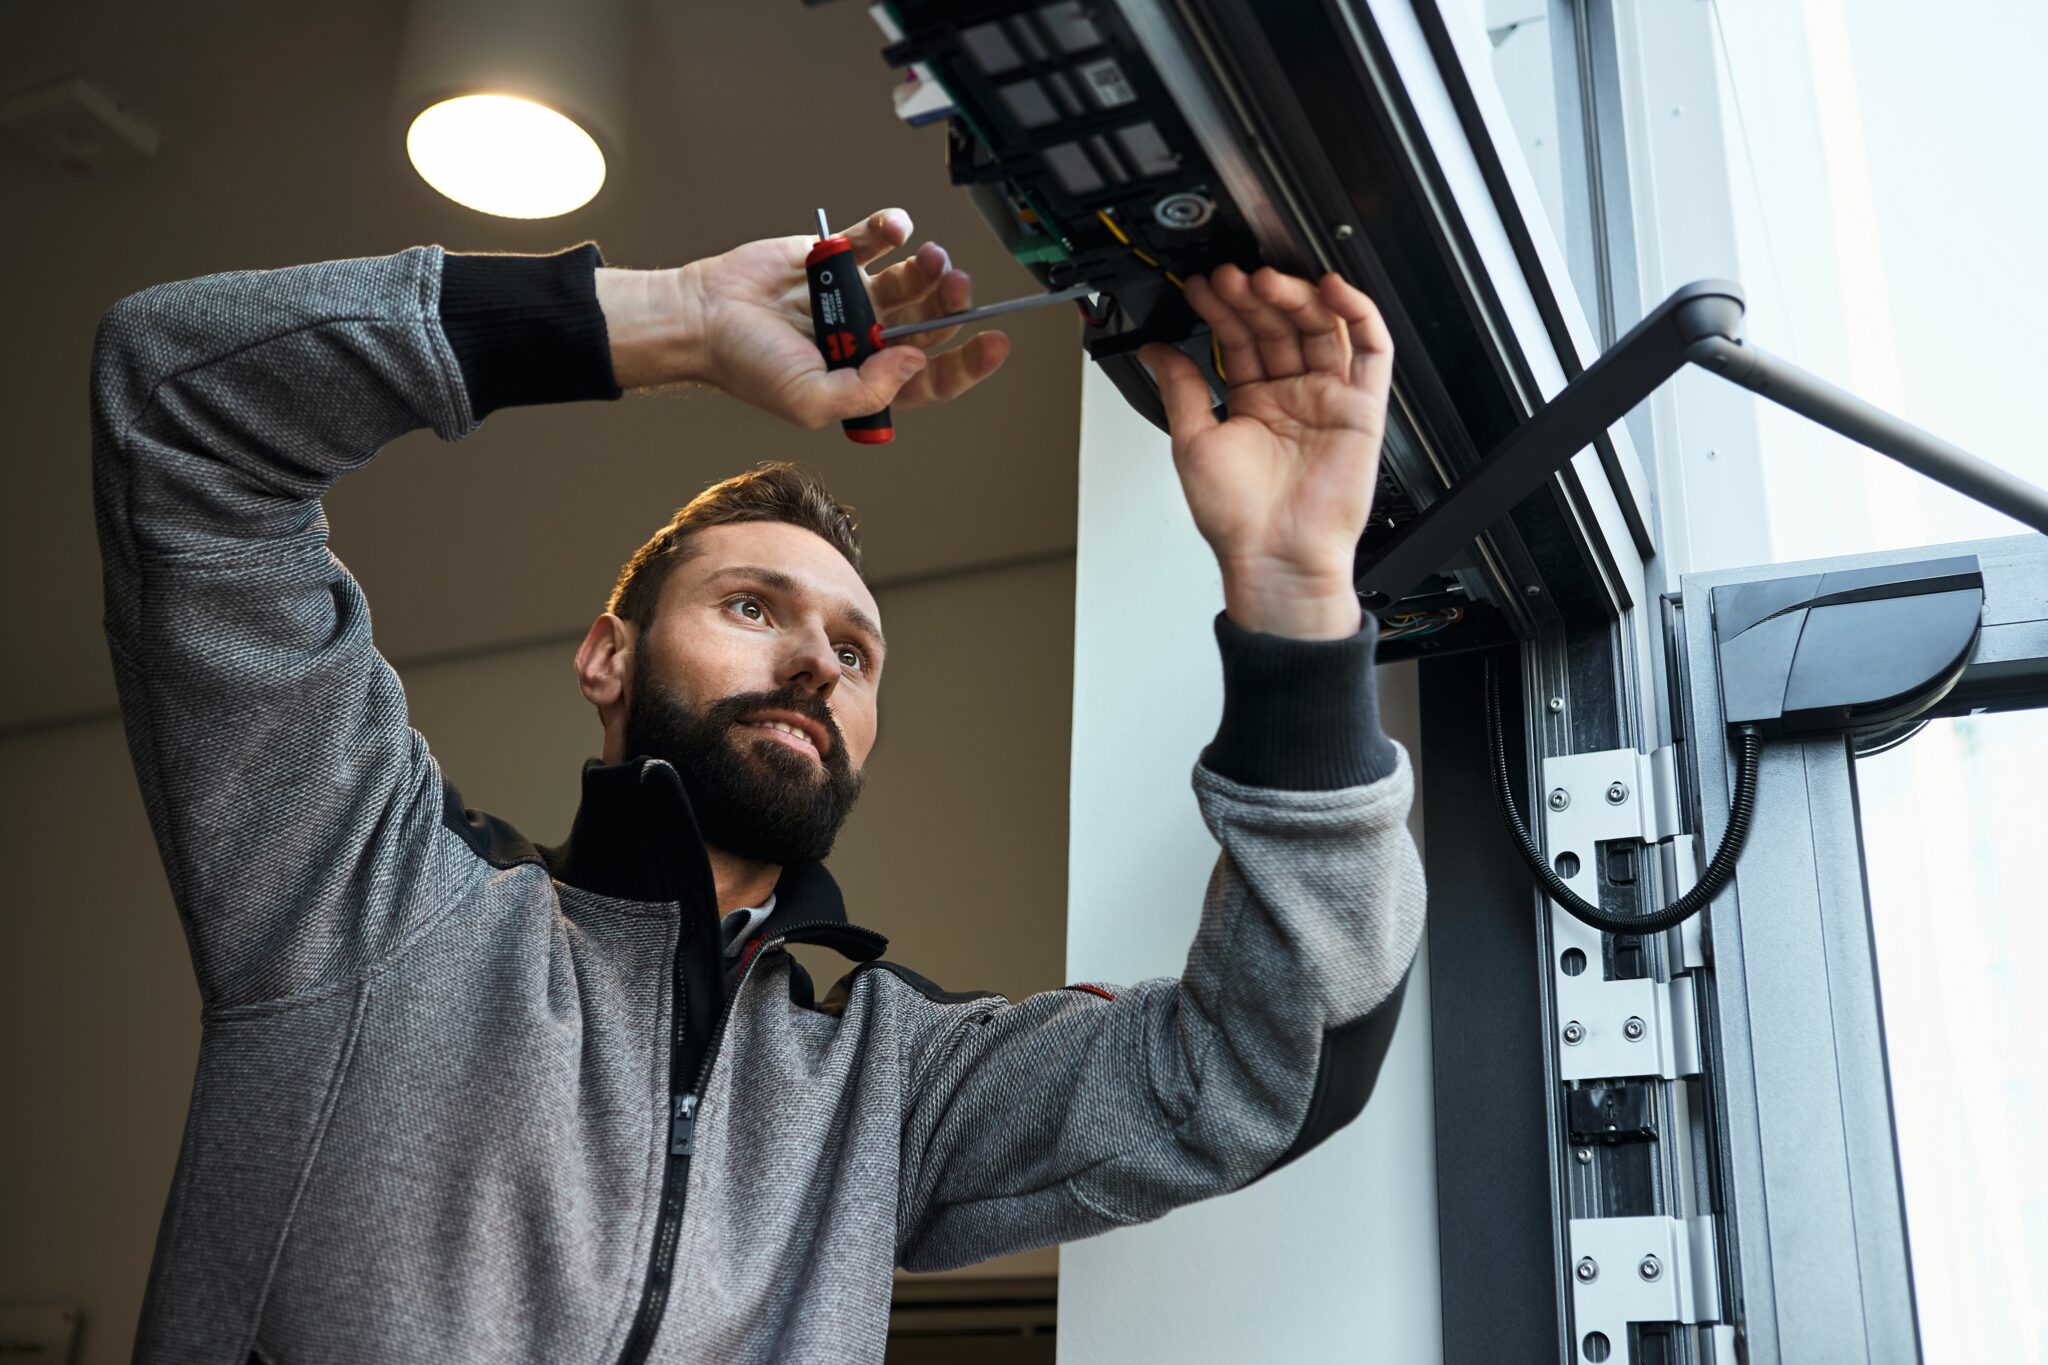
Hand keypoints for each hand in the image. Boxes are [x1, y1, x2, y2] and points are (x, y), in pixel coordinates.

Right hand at [608, 208, 1011, 429]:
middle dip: (950, 305)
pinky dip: (891, 229)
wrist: (702, 315)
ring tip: (931, 258)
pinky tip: (895, 229)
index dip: (968, 364)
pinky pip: (874, 239)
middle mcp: (867, 338)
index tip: (995, 344)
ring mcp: (853, 296)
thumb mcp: (811, 401)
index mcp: (868, 377)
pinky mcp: (834, 257)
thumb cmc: (748, 365)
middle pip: (928, 323)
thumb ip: (868, 389)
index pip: (931, 375)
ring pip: (910, 280)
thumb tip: (915, 359)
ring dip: (929, 268)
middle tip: (956, 286)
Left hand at [1138, 265, 1392, 639]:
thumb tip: (1155, 349)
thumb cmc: (1237, 518)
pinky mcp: (1363, 408)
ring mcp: (1329, 399)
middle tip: (1231, 277)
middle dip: (1254, 297)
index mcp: (1253, 402)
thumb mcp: (1192, 441)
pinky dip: (1358, 314)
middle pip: (1280, 326)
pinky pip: (1371, 351)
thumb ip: (1180, 388)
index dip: (1224, 309)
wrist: (1274, 556)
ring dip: (1296, 297)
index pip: (1242, 338)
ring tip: (1265, 281)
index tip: (1202, 287)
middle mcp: (1293, 395)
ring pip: (1322, 328)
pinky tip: (1332, 290)